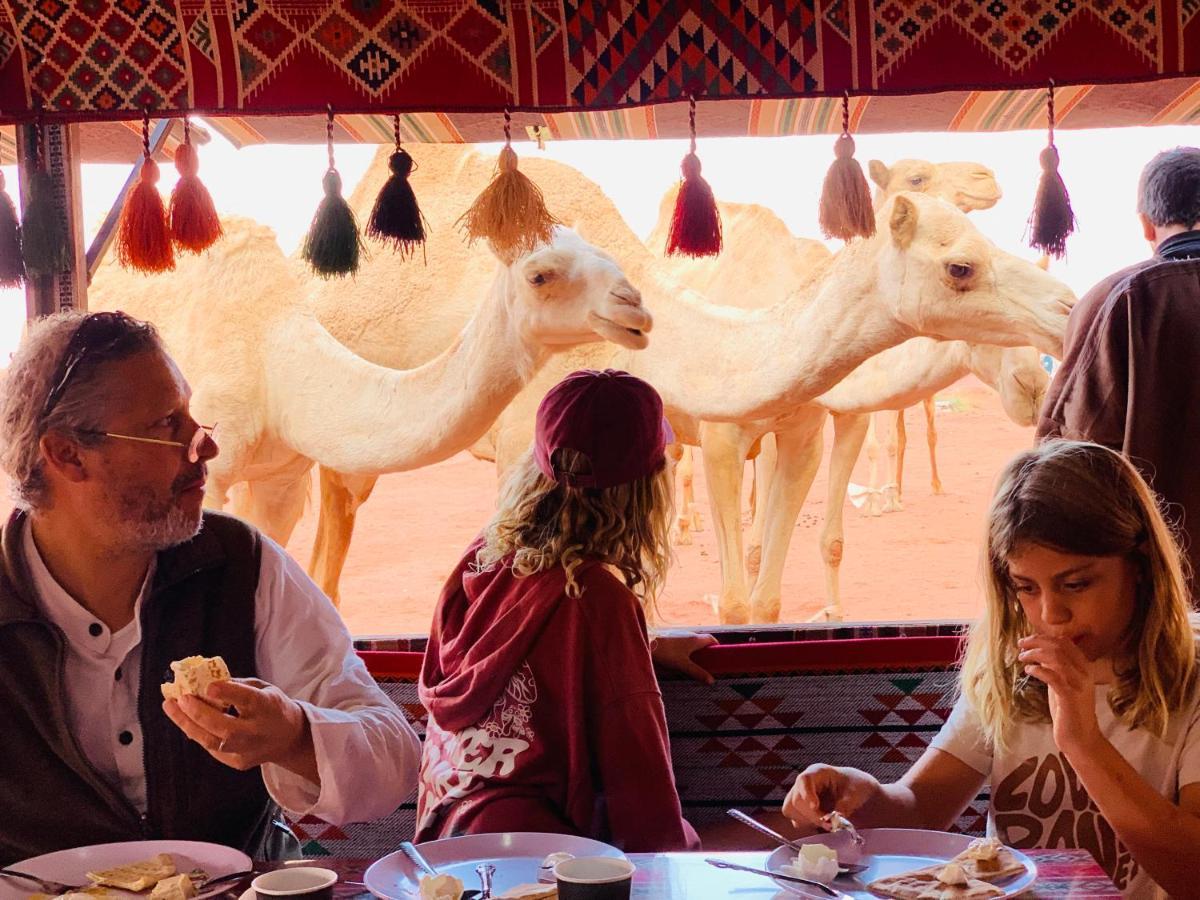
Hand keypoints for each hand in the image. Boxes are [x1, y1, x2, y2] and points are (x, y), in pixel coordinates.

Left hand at [163, 677, 317, 781]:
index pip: (247, 700)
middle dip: (199, 712)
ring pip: (212, 742)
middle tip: (180, 698)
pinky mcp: (238, 762)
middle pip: (225, 727)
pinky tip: (185, 720)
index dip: (227, 693)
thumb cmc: (271, 706)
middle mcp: (258, 732)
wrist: (289, 738)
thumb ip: (237, 686)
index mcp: (268, 707)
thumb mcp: (263, 689)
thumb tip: (204, 679)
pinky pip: (212, 748)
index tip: (208, 686)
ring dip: (188, 724)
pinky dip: (197, 732)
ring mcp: (247, 750)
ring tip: (170, 707)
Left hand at [651, 631, 716, 683]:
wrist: (649, 644)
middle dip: (707, 649)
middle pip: (703, 640)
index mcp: (695, 639)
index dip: (716, 645)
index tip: (719, 654)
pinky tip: (682, 658)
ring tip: (696, 662)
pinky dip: (687, 649)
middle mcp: (689, 635)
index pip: (711, 639)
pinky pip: (684, 642)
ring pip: (693, 641)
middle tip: (708, 661)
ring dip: (696, 649)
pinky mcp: (672, 638)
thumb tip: (711, 681)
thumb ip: (697, 672)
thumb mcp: (683, 665)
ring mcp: (680, 635)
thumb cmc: (667, 653)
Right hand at [782, 763, 879, 828]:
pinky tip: (822, 825)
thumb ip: (846, 804)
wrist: (857, 794)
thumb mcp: (856, 792)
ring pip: (791, 810)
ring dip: (808, 821)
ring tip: (828, 825)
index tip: (815, 806)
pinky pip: (796, 819)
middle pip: (795, 799)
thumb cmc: (856, 787)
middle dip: (811, 815)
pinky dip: (808, 825)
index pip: (804, 780)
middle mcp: (805, 784)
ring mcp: (801, 796)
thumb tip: (836, 817)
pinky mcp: (801, 810)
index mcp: (818, 773)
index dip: (806, 793)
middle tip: (829, 824)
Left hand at [1017, 634, 1100, 753]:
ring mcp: (1078, 684)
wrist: (1080, 737)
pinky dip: (1038, 670)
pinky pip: (1053, 676)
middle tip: (1020, 645)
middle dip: (1036, 641)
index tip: (1027, 640)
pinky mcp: (1070, 697)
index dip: (1044, 637)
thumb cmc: (1068, 710)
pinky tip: (1028, 671)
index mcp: (1084, 668)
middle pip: (1059, 646)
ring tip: (1022, 657)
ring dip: (1035, 654)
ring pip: (1056, 658)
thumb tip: (1039, 651)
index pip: (1065, 642)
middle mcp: (1084, 673)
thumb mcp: (1061, 683)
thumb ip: (1055, 667)